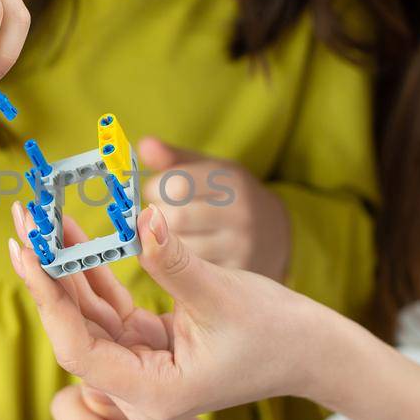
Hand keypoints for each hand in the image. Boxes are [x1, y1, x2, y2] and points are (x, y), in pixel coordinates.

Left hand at [9, 202, 338, 419]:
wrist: (312, 351)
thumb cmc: (276, 332)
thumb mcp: (221, 294)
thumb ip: (171, 261)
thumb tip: (138, 217)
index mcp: (149, 393)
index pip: (78, 346)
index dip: (48, 297)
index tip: (25, 250)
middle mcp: (135, 387)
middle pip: (75, 327)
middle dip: (46, 271)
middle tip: (22, 217)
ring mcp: (139, 366)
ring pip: (87, 313)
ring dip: (64, 265)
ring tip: (38, 215)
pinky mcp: (147, 345)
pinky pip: (108, 306)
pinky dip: (91, 270)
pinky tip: (68, 232)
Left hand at [137, 138, 289, 277]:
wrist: (274, 234)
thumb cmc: (227, 197)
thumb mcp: (209, 170)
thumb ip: (174, 159)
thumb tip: (145, 145)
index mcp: (231, 181)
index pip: (176, 185)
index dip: (154, 189)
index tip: (155, 192)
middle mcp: (240, 213)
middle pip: (176, 218)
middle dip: (156, 218)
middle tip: (158, 216)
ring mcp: (240, 246)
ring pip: (180, 250)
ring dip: (164, 243)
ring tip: (171, 235)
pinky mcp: (236, 274)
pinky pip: (192, 274)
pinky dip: (180, 265)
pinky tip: (184, 256)